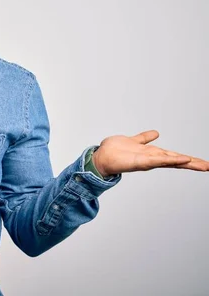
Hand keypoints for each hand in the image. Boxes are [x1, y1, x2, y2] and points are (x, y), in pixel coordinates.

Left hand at [92, 130, 207, 176]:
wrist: (101, 157)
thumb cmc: (115, 151)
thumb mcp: (134, 141)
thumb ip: (144, 138)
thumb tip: (156, 133)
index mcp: (152, 154)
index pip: (174, 156)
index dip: (188, 159)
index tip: (204, 163)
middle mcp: (152, 158)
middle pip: (176, 161)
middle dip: (193, 163)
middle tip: (208, 166)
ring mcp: (147, 161)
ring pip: (170, 161)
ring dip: (185, 162)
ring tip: (201, 164)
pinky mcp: (140, 162)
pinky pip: (158, 160)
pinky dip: (170, 160)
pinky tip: (181, 159)